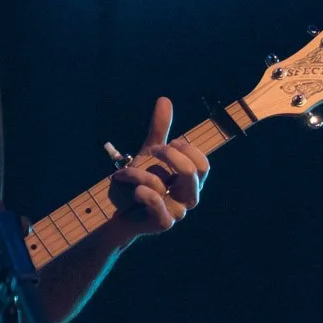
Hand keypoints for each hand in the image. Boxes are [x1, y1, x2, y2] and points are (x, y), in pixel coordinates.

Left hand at [106, 96, 210, 238]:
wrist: (120, 211)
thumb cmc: (141, 182)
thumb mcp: (149, 154)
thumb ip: (159, 130)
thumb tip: (165, 99)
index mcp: (192, 182)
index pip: (202, 163)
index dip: (185, 149)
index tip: (167, 144)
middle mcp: (189, 197)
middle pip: (193, 171)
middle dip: (169, 155)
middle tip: (152, 150)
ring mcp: (178, 211)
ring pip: (162, 183)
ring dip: (138, 173)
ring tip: (123, 172)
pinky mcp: (163, 223)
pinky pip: (154, 201)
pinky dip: (141, 190)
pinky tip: (133, 190)